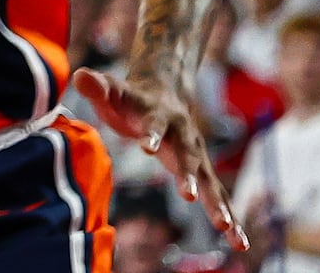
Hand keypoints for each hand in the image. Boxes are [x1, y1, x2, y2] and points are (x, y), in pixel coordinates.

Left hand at [72, 63, 246, 251]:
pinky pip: (219, 198)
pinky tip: (240, 243)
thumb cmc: (131, 98)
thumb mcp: (112, 90)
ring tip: (228, 231)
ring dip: (219, 205)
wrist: (165, 93)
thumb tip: (80, 76)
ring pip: (211, 183)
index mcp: (160, 115)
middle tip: (190, 197)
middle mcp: (185, 137)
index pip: (154, 124)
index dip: (150, 134)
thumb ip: (97, 86)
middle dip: (189, 176)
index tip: (145, 146)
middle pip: (189, 157)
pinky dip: (230, 218)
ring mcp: (198, 156)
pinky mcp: (203, 173)